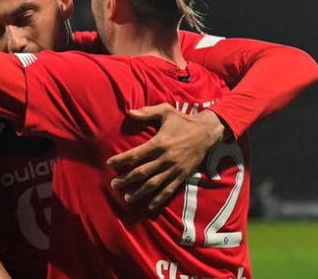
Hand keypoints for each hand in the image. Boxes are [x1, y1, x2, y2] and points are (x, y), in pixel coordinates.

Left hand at [106, 104, 225, 210]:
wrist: (208, 132)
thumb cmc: (184, 121)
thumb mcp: (166, 111)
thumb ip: (147, 112)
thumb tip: (129, 112)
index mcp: (159, 143)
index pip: (135, 154)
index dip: (121, 160)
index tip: (109, 164)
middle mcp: (165, 158)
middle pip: (141, 172)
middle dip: (126, 179)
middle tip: (114, 184)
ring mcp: (174, 169)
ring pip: (153, 183)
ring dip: (139, 192)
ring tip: (127, 197)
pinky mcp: (183, 175)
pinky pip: (169, 189)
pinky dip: (160, 198)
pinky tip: (150, 206)